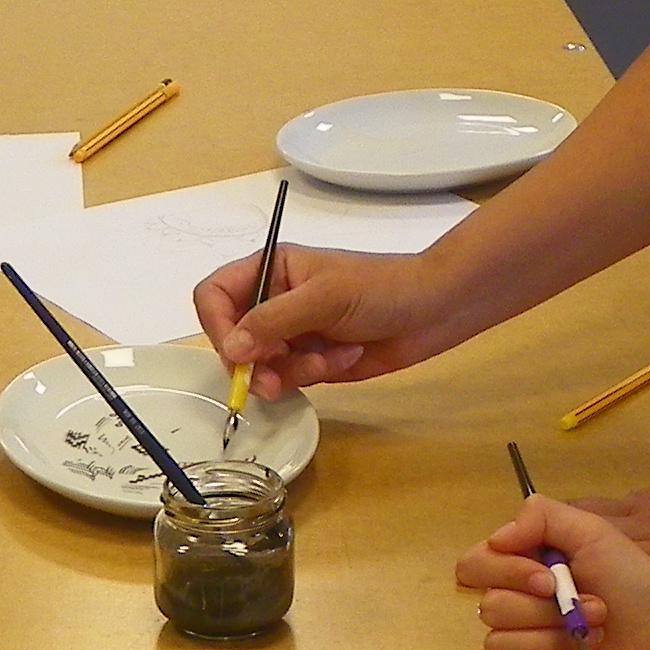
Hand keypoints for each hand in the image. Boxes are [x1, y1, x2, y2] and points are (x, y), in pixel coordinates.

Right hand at [195, 246, 472, 399]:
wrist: (435, 310)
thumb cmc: (383, 288)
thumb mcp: (325, 297)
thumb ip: (273, 321)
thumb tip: (231, 350)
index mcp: (271, 270)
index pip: (215, 295)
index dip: (216, 324)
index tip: (236, 352)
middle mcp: (275, 302)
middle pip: (233, 338)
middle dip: (255, 361)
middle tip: (276, 377)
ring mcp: (293, 334)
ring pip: (260, 366)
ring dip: (289, 371)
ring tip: (327, 360)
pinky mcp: (312, 361)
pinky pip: (290, 379)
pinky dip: (312, 375)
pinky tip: (345, 357)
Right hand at [456, 500, 649, 649]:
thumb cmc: (634, 582)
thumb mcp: (593, 533)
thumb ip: (541, 517)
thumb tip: (496, 539)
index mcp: (523, 569)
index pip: (474, 565)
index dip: (505, 572)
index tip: (549, 580)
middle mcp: (516, 608)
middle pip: (490, 608)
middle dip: (547, 611)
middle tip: (598, 609)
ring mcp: (522, 649)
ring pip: (497, 645)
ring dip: (553, 640)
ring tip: (597, 638)